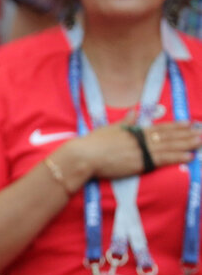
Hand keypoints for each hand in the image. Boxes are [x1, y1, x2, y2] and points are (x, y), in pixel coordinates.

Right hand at [59, 111, 200, 181]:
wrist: (84, 156)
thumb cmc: (92, 143)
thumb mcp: (109, 128)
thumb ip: (124, 122)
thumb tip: (134, 111)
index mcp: (133, 130)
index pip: (159, 127)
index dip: (176, 126)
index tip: (189, 123)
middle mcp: (140, 139)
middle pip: (168, 136)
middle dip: (186, 135)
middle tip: (201, 132)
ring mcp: (140, 151)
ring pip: (169, 147)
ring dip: (186, 144)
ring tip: (200, 142)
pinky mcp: (139, 163)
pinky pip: (162, 160)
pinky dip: (177, 157)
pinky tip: (189, 156)